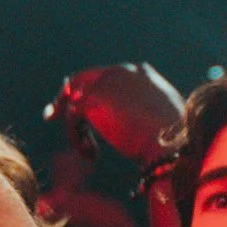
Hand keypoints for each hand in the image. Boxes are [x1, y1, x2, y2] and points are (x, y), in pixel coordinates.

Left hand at [52, 63, 185, 166]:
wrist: (174, 144)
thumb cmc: (175, 141)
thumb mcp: (163, 119)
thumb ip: (146, 110)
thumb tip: (141, 122)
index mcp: (142, 74)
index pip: (106, 77)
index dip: (88, 91)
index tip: (76, 106)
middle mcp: (122, 71)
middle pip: (81, 79)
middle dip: (64, 99)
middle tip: (51, 115)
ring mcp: (108, 80)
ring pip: (76, 101)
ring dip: (76, 129)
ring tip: (89, 152)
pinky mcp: (95, 95)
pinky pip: (74, 116)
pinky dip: (77, 137)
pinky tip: (91, 154)